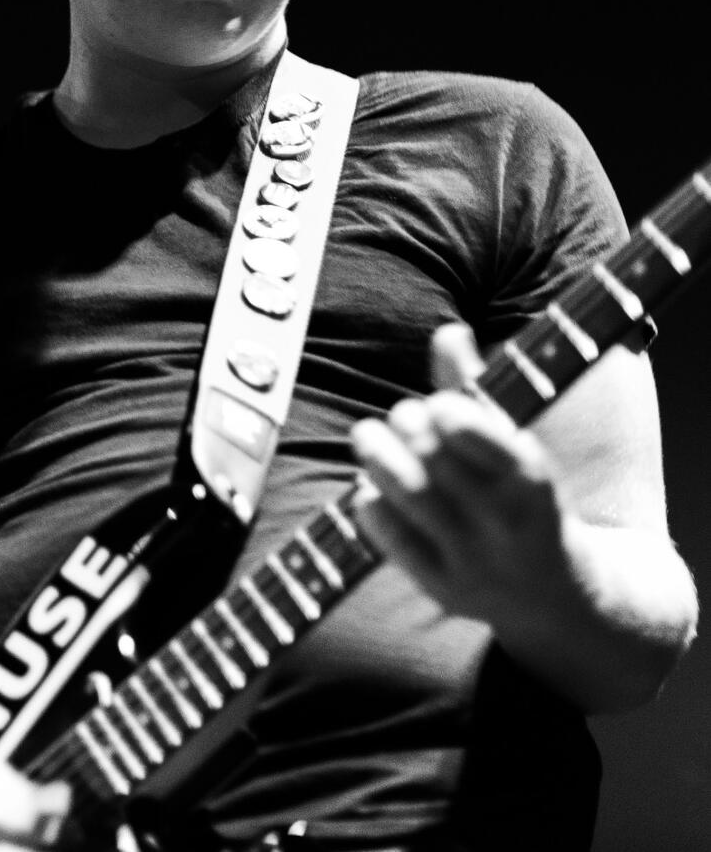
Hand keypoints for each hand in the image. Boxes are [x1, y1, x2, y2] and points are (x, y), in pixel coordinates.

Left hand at [350, 322, 573, 625]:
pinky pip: (395, 542)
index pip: (500, 453)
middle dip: (414, 433)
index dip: (464, 424)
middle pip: (445, 470)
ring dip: (382, 460)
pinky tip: (370, 485)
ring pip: (415, 502)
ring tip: (367, 434)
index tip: (439, 404)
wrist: (566, 602)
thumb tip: (448, 332)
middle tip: (403, 414)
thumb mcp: (519, 450)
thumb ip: (477, 392)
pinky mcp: (443, 588)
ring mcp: (474, 562)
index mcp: (537, 488)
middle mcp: (507, 528)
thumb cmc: (530, 505)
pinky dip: (374, 505)